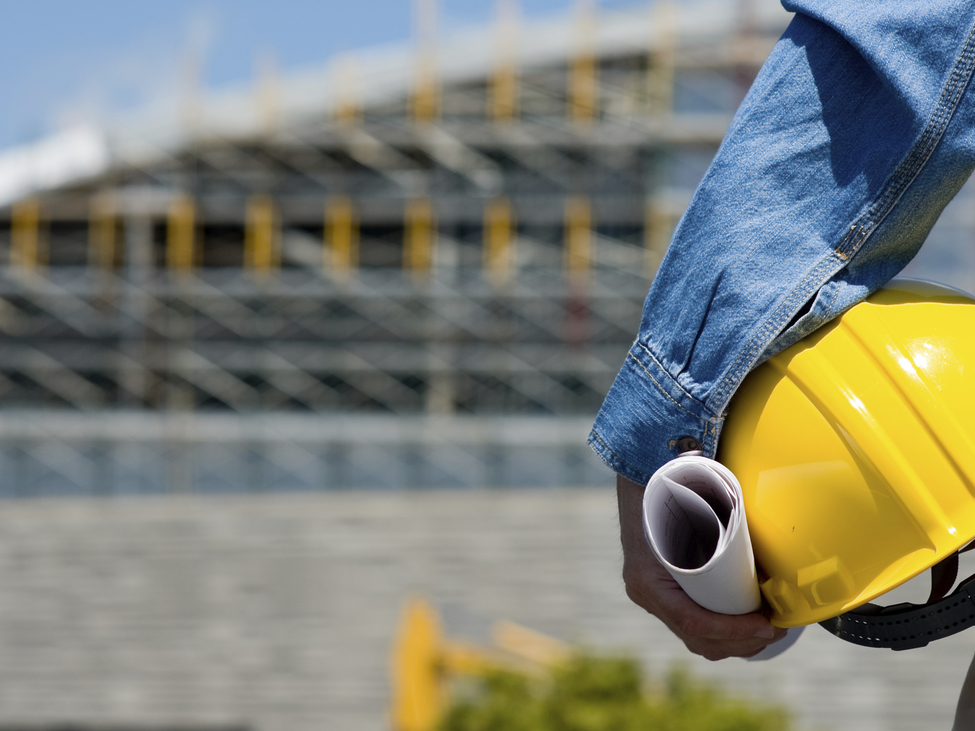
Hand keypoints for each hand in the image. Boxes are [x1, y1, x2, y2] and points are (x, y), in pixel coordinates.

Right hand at [617, 474, 786, 660]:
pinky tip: (746, 627)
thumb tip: (767, 546)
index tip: (766, 624)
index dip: (732, 630)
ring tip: (767, 629)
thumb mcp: (691, 503)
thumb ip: (721, 515)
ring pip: (695, 638)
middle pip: (696, 638)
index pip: (692, 621)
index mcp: (648, 577)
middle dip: (742, 641)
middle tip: (776, 628)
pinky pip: (692, 626)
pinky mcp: (662, 596)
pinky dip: (721, 633)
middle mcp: (645, 593)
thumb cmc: (669, 490)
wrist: (641, 482)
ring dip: (735, 642)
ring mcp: (651, 597)